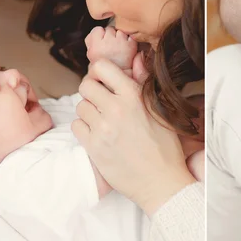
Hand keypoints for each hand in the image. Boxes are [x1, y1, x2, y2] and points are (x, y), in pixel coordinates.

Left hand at [72, 58, 195, 215]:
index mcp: (133, 96)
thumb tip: (136, 59)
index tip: (104, 80)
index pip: (101, 67)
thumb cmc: (164, 146)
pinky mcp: (93, 147)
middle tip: (101, 100)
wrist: (160, 182)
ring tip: (103, 120)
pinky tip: (98, 134)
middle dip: (92, 90)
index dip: (100, 72)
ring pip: (80, 107)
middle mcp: (115, 109)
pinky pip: (76, 126)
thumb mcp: (159, 109)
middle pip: (85, 86)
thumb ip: (143, 82)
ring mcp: (102, 129)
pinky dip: (84, 128)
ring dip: (89, 111)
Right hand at [85, 26, 137, 73]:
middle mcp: (107, 43)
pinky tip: (127, 49)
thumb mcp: (91, 55)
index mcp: (95, 47)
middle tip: (112, 47)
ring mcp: (120, 43)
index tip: (102, 42)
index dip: (100, 35)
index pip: (97, 29)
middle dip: (111, 36)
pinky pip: (130, 36)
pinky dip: (130, 41)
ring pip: (120, 31)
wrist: (120, 77)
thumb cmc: (106, 66)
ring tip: (120, 49)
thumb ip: (91, 41)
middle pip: (109, 29)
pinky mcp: (131, 46)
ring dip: (121, 37)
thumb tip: (98, 31)